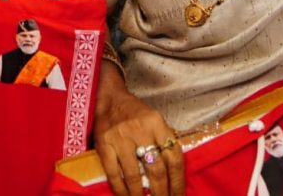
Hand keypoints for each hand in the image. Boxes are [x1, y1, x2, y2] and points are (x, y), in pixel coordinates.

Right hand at [94, 69, 183, 195]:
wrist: (110, 97)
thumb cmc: (136, 113)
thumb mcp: (155, 121)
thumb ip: (164, 143)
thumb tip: (173, 177)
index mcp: (157, 124)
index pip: (174, 158)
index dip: (178, 182)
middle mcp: (141, 130)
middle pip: (156, 170)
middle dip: (161, 193)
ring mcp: (121, 137)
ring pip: (134, 175)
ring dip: (140, 195)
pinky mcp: (104, 144)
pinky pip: (114, 173)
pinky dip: (120, 190)